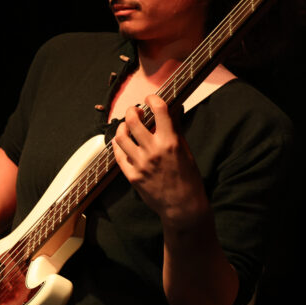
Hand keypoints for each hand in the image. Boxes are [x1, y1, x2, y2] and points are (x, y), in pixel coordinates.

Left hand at [111, 94, 207, 228]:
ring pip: (121, 137)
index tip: (150, 98)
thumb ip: (176, 129)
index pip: (159, 110)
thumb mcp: (185, 151)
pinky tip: (121, 142)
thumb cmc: (188, 178)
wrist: (182, 206)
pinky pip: (118, 155)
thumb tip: (173, 108)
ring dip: (122, 127)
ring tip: (126, 126)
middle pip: (133, 121)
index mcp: (170, 142)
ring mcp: (140, 163)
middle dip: (132, 111)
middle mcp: (153, 150)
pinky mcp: (131, 175)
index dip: (152, 99)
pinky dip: (118, 145)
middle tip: (135, 111)